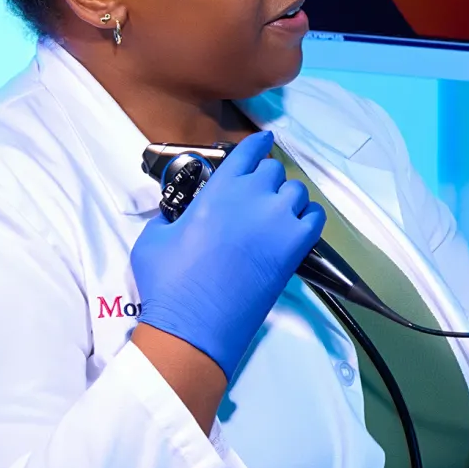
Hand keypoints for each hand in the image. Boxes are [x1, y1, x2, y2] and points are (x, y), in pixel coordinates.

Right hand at [130, 131, 325, 374]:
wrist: (195, 326)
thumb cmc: (169, 284)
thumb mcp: (153, 239)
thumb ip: (168, 218)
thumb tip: (176, 218)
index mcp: (219, 191)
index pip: (248, 152)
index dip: (257, 144)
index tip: (263, 141)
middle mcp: (253, 199)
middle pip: (273, 170)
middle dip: (264, 179)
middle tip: (254, 196)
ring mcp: (278, 223)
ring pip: (297, 191)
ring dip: (286, 197)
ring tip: (274, 213)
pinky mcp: (295, 249)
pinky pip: (315, 218)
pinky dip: (308, 217)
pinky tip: (295, 226)